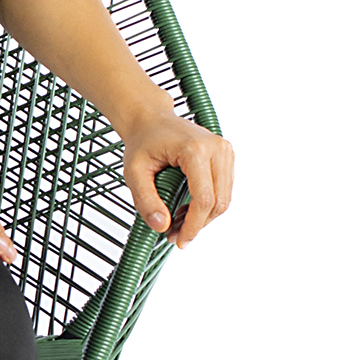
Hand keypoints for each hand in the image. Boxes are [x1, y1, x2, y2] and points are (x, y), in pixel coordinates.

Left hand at [120, 111, 234, 248]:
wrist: (151, 119)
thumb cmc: (143, 141)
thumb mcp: (134, 173)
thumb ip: (146, 201)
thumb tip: (162, 226)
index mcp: (195, 149)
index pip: (204, 199)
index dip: (193, 226)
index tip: (179, 240)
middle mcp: (216, 148)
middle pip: (218, 202)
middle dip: (198, 225)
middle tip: (174, 235)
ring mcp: (225, 150)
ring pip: (224, 198)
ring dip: (203, 217)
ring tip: (178, 222)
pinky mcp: (226, 155)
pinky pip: (223, 190)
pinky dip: (207, 205)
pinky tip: (187, 209)